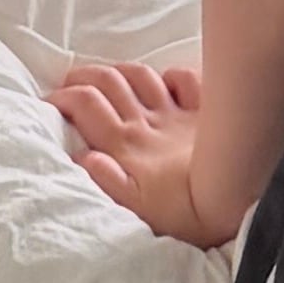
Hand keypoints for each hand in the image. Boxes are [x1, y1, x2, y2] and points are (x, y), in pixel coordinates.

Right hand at [56, 56, 219, 248]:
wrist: (234, 200)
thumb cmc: (183, 212)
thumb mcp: (136, 209)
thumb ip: (105, 181)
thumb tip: (82, 155)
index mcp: (125, 144)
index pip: (85, 105)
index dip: (63, 98)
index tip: (49, 103)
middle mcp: (146, 121)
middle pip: (107, 80)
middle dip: (82, 75)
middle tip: (70, 82)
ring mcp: (175, 112)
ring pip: (140, 74)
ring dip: (119, 70)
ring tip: (109, 76)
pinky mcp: (203, 111)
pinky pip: (184, 78)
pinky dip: (172, 76)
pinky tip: (167, 82)